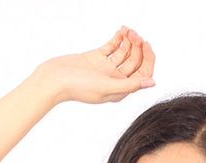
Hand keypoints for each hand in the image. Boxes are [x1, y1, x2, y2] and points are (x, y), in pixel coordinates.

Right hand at [36, 27, 155, 104]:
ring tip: (127, 29)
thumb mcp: (106, 87)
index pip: (142, 74)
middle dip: (138, 47)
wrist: (54, 79)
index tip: (146, 44)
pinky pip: (112, 46)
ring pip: (124, 53)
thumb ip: (129, 85)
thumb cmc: (78, 87)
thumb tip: (151, 83)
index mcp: (121, 90)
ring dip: (128, 40)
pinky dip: (118, 38)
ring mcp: (106, 68)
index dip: (148, 59)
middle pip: (135, 62)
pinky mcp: (96, 58)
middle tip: (134, 33)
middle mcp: (115, 80)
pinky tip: (121, 30)